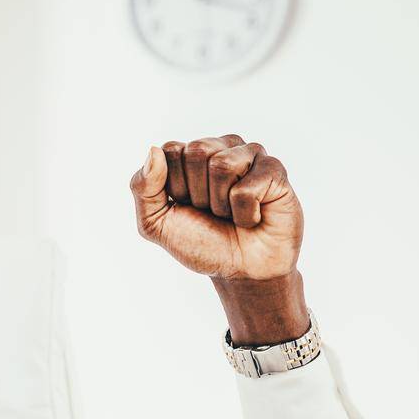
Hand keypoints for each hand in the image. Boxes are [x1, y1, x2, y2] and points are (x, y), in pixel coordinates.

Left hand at [130, 136, 309, 343]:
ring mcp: (251, 155)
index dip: (174, 187)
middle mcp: (222, 147)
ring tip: (231, 214)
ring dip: (220, 204)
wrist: (240, 271)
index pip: (170, 150)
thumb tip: (153, 150)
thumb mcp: (156, 223)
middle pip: (196, 152)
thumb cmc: (201, 243)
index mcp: (191, 154)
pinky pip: (246, 187)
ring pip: (222, 165)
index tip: (186, 206)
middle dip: (197, 194)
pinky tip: (253, 217)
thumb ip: (143, 188)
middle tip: (212, 212)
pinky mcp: (275, 171)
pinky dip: (243, 213)